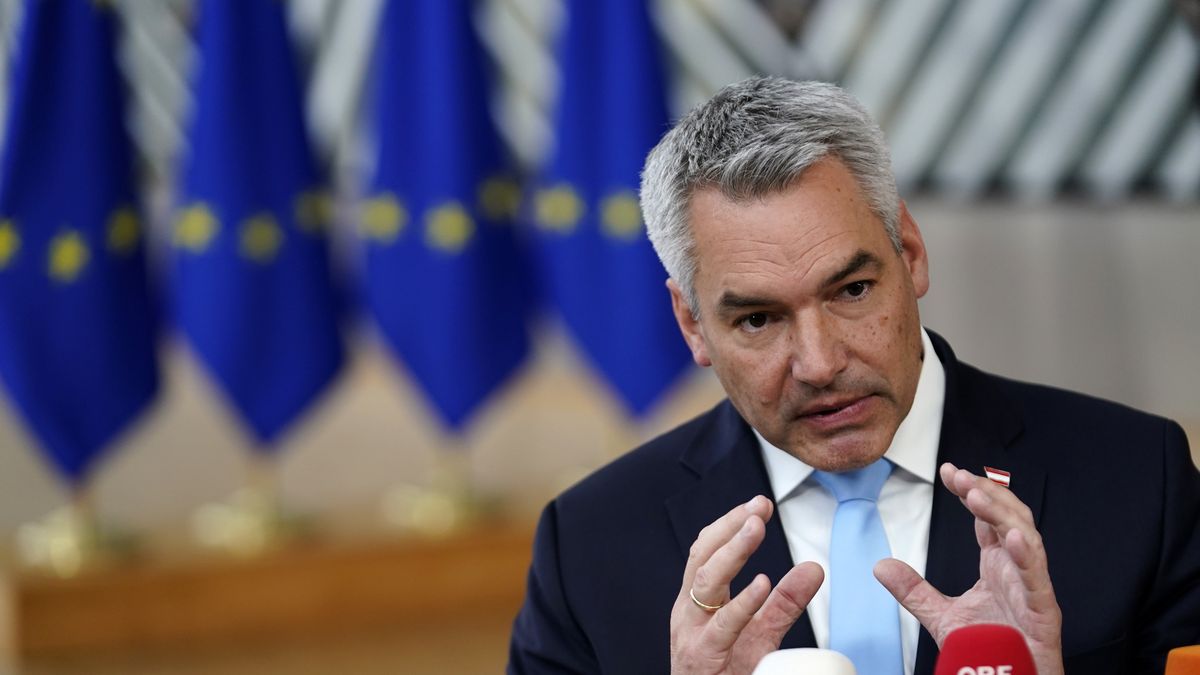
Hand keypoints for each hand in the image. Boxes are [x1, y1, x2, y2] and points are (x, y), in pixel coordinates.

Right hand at [670, 495, 823, 674]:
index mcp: (696, 601)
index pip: (706, 550)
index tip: (759, 504)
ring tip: (755, 528)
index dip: (729, 523)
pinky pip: (723, 626)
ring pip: (706, 582)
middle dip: (729, 527)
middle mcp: (688, 611)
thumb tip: (813, 568)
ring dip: (732, 551)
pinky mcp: (703, 657)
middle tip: (758, 507)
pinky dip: (742, 602)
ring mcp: (692, 633)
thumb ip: (784, 602)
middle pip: (702, 556)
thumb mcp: (759, 633)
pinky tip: (760, 583)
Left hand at [875, 463, 1063, 674]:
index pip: (986, 517)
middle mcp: (1016, 570)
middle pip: (1009, 518)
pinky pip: (1037, 579)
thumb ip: (914, 590)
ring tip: (976, 494)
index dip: (971, 492)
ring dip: (1001, 514)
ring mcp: (1032, 588)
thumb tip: (881, 566)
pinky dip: (1026, 555)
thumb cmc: (991, 652)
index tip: (948, 472)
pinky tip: (1010, 537)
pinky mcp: (1044, 612)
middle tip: (960, 476)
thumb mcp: (941, 616)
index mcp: (997, 565)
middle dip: (986, 492)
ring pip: (1025, 539)